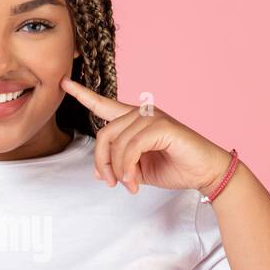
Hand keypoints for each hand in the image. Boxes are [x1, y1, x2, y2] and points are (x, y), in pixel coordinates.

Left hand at [60, 77, 231, 196]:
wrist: (205, 172)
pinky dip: (128, 168)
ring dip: (118, 170)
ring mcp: (152, 117)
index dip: (83, 95)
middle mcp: (142, 113)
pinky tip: (134, 182)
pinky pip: (131, 147)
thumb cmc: (176, 167)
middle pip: (104, 134)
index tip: (64, 83)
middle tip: (111, 183)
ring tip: (127, 185)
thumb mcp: (139, 169)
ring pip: (116, 142)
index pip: (104, 105)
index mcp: (135, 120)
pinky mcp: (162, 126)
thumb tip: (99, 173)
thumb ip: (120, 165)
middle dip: (102, 162)